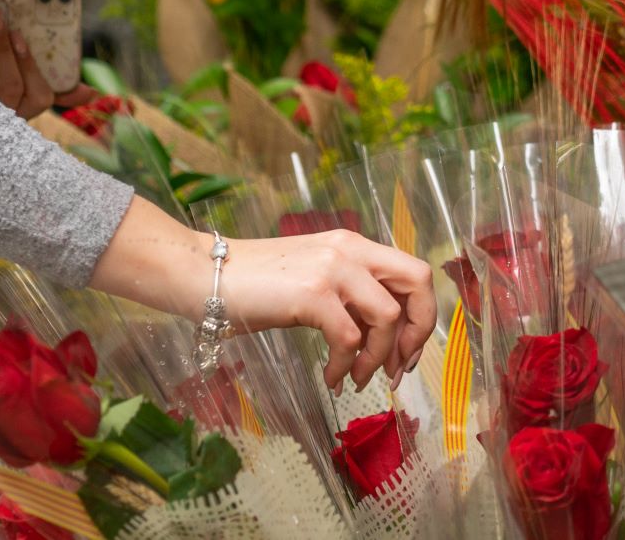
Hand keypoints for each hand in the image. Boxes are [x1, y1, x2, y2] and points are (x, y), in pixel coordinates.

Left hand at [0, 5, 77, 118]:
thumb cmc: (17, 94)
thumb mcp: (41, 94)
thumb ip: (66, 93)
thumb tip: (92, 93)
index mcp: (33, 108)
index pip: (36, 91)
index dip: (26, 63)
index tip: (18, 36)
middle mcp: (8, 114)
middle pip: (9, 83)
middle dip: (1, 47)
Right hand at [88, 200, 437, 392]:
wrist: (204, 275)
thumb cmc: (254, 284)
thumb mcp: (313, 280)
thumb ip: (348, 295)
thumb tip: (381, 336)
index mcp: (354, 245)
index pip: (414, 272)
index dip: (420, 315)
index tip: (405, 351)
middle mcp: (349, 249)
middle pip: (417, 282)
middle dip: (417, 331)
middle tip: (398, 366)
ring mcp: (331, 268)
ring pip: (386, 317)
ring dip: (378, 357)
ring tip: (357, 379)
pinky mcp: (311, 293)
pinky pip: (349, 339)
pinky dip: (345, 365)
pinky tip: (331, 377)